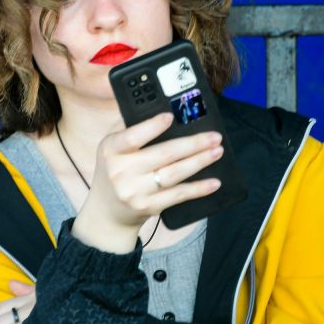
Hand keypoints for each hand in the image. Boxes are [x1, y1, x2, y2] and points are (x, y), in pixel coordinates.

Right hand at [73, 112, 222, 253]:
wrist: (107, 211)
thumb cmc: (115, 171)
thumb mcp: (112, 148)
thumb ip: (130, 129)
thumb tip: (162, 112)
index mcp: (111, 151)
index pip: (132, 137)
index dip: (152, 127)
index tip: (171, 117)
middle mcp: (121, 171)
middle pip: (163, 154)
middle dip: (193, 144)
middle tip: (214, 137)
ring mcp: (135, 191)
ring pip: (174, 174)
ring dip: (199, 162)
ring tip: (217, 152)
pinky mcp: (148, 206)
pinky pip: (178, 195)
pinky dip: (198, 188)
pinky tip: (214, 182)